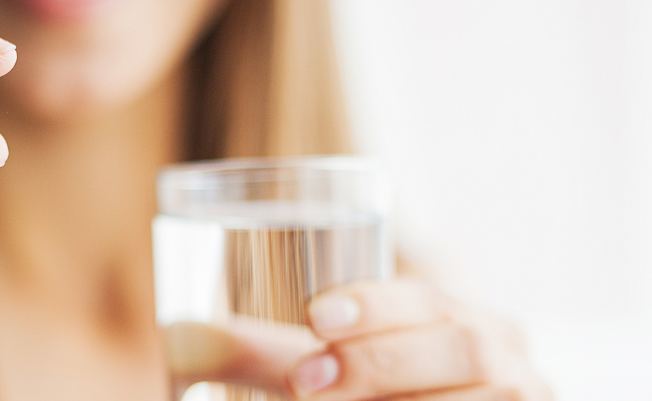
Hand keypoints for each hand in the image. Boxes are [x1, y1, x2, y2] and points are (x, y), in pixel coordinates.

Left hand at [164, 279, 552, 399]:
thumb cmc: (383, 396)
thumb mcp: (331, 374)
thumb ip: (268, 357)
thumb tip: (178, 335)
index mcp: (470, 322)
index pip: (430, 298)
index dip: (377, 304)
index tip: (314, 316)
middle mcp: (510, 362)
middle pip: (465, 348)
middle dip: (380, 362)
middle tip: (303, 382)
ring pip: (481, 399)